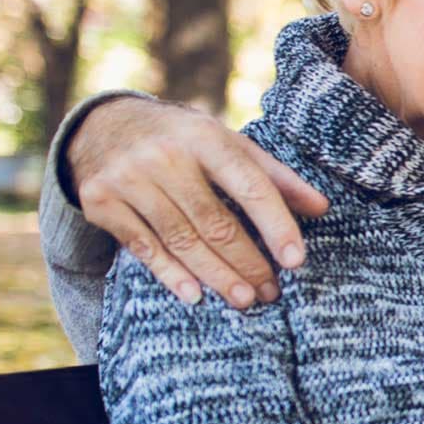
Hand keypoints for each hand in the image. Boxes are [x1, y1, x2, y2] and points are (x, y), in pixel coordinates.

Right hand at [69, 97, 328, 308]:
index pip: (250, 186)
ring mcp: (129, 178)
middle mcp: (165, 155)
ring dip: (217, 275)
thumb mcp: (228, 144)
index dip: (275, 225)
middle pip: (215, 222)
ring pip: (182, 240)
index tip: (295, 260)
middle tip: (270, 291)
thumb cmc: (184, 139)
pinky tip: (195, 294)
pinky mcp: (101, 201)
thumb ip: (275, 176)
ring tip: (245, 298)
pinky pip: (144, 246)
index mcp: (205, 137)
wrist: (105, 124)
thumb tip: (322, 208)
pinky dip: (171, 274)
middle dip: (248, 262)